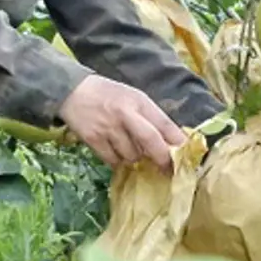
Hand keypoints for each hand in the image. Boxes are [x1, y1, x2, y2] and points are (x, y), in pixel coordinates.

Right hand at [58, 75, 185, 171]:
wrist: (74, 91)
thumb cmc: (110, 95)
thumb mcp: (135, 98)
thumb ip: (152, 118)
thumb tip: (173, 142)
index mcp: (140, 102)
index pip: (165, 124)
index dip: (178, 143)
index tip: (186, 158)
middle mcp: (126, 114)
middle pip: (151, 141)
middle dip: (162, 158)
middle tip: (167, 169)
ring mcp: (109, 128)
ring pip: (132, 156)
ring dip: (136, 158)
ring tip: (129, 147)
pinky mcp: (93, 139)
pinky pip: (113, 161)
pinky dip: (118, 161)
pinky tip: (115, 151)